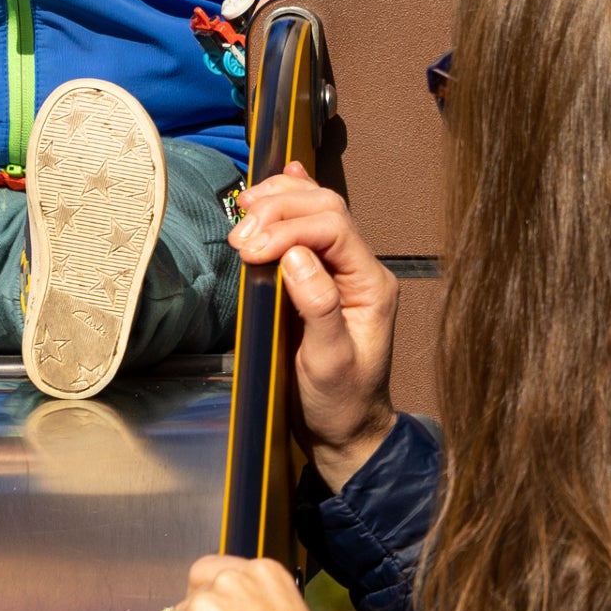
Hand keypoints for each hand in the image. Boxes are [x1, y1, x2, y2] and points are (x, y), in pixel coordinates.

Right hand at [232, 162, 395, 490]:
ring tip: (244, 211)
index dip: (289, 227)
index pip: (334, 229)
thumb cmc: (341, 402)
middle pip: (325, 209)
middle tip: (239, 235)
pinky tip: (280, 182)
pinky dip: (290, 202)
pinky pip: (309, 225)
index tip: (249, 247)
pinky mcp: (321, 275)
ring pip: (317, 210)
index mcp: (371, 284)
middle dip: (279, 210)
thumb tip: (295, 255)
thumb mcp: (330, 364)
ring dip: (279, 202)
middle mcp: (361, 269)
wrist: (345, 428)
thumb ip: (319, 308)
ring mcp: (342, 269)